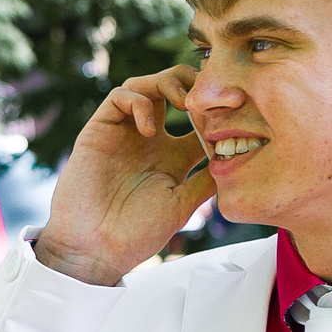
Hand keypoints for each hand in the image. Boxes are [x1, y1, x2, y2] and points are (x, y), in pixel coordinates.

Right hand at [31, 66, 213, 285]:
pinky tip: (150, 128)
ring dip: (168, 83)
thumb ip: (207, 179)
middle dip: (193, 83)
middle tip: (209, 95)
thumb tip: (236, 156)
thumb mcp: (183, 204)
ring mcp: (125, 133)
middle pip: (173, 89)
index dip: (216, 108)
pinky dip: (139, 101)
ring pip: (147, 84)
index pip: (198, 117)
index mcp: (173, 156)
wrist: (95, 248)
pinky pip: (120, 96)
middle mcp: (150, 139)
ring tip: (183, 103)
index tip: (234, 110)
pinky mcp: (100, 130)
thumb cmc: (137, 233)